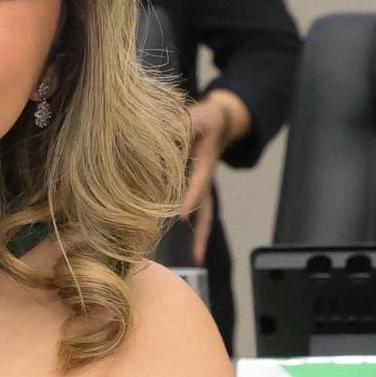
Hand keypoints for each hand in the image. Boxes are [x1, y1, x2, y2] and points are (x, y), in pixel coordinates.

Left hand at [182, 90, 244, 258]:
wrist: (218, 123)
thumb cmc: (204, 120)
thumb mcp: (194, 117)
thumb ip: (179, 124)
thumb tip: (158, 133)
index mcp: (205, 164)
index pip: (197, 183)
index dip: (189, 198)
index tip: (181, 216)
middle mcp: (205, 181)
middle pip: (205, 208)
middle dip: (199, 229)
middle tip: (194, 254)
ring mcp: (203, 188)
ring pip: (204, 215)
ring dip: (200, 236)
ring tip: (197, 260)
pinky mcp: (196, 190)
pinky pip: (198, 213)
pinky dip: (196, 231)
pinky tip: (194, 253)